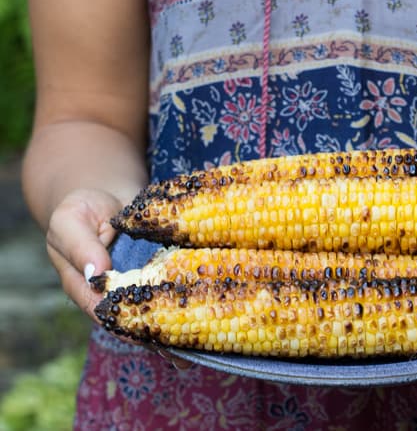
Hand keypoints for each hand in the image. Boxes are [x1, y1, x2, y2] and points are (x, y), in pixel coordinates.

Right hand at [45, 188, 192, 368]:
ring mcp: (139, 286)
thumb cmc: (81, 208)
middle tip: (185, 354)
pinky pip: (173, 289)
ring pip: (158, 311)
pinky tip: (214, 310)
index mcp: (86, 288)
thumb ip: (78, 245)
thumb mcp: (70, 220)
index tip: (149, 339)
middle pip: (135, 322)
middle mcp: (115, 294)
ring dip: (179, 327)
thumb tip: (97, 271)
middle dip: (160, 338)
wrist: (106, 195)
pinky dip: (190, 299)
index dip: (127, 327)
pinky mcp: (160, 274)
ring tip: (204, 344)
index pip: (105, 314)